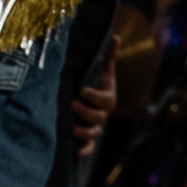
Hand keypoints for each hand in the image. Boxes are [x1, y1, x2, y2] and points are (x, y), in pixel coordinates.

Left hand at [72, 33, 118, 156]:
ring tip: (70, 126)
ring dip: (83, 131)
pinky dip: (84, 150)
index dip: (94, 96)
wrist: (94, 101)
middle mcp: (103, 114)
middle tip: (71, 104)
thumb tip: (116, 35)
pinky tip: (76, 152)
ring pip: (94, 134)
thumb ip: (109, 55)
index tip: (81, 90)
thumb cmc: (97, 82)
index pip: (105, 100)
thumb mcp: (103, 70)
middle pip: (98, 118)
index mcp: (108, 98)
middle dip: (85, 112)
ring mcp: (97, 127)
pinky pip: (90, 147)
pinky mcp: (89, 138)